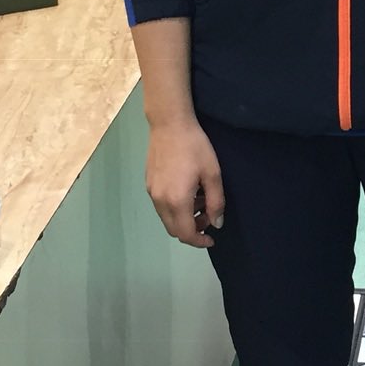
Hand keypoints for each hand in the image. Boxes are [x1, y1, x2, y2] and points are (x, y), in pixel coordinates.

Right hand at [145, 117, 224, 248]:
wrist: (169, 124)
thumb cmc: (195, 147)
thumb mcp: (212, 174)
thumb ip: (215, 202)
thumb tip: (216, 223)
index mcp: (177, 201)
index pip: (186, 233)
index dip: (199, 241)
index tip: (211, 238)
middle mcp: (160, 201)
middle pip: (174, 230)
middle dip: (192, 230)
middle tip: (208, 217)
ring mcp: (151, 192)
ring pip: (167, 218)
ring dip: (184, 218)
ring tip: (200, 200)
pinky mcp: (148, 184)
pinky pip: (161, 206)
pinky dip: (175, 208)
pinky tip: (187, 191)